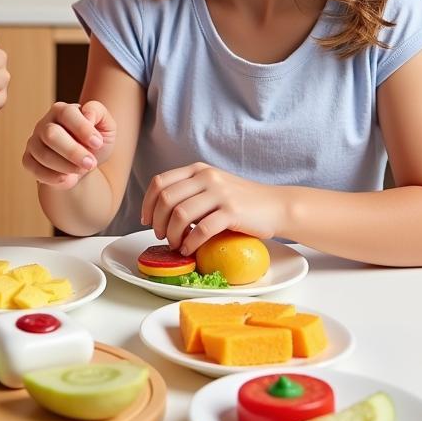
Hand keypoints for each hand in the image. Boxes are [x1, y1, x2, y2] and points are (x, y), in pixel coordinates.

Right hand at [23, 100, 116, 187]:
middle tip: (91, 164)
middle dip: (73, 152)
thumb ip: (98, 113)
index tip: (98, 143)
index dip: (82, 129)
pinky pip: (34, 168)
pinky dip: (52, 177)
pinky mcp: (28, 159)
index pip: (67, 114)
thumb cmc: (94, 142)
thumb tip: (87, 115)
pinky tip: (69, 180)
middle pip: (51, 134)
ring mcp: (34, 141)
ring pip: (43, 154)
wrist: (84, 165)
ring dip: (66, 166)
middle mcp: (44, 124)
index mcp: (62, 110)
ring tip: (82, 171)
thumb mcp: (106, 126)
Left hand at [140, 162, 285, 253]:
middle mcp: (206, 177)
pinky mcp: (232, 212)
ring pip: (180, 214)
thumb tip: (159, 214)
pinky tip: (189, 250)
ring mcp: (219, 193)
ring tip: (175, 245)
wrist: (276, 205)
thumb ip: (190, 192)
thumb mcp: (213, 186)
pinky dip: (190, 243)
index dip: (147, 203)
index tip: (145, 220)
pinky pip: (201, 229)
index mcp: (198, 170)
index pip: (160, 182)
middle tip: (160, 236)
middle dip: (157, 221)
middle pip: (166, 199)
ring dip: (172, 235)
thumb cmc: (241, 200)